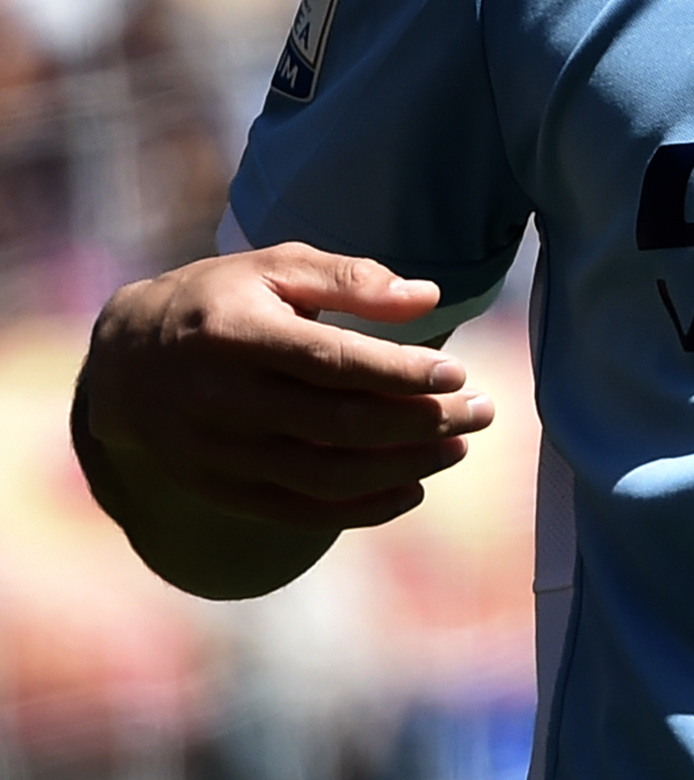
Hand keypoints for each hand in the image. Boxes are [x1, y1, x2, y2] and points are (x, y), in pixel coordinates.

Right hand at [82, 245, 494, 530]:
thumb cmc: (219, 302)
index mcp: (238, 335)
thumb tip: (428, 297)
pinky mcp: (221, 488)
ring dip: (403, 466)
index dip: (400, 374)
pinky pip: (299, 511)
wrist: (123, 364)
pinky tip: (411, 489)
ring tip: (457, 448)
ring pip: (326, 473)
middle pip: (339, 424)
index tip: (459, 375)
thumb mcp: (274, 268)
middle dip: (422, 422)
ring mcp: (220, 452)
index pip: (332, 363)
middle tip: (483, 412)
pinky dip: (361, 509)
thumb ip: (351, 278)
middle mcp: (224, 400)